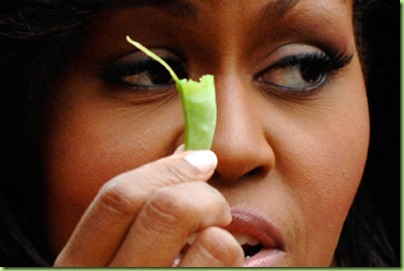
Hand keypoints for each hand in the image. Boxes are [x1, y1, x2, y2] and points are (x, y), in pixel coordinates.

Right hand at [53, 148, 243, 266]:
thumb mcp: (118, 256)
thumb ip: (142, 210)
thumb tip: (186, 156)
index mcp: (82, 267)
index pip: (118, 198)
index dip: (166, 168)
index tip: (202, 159)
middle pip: (169, 208)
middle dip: (204, 195)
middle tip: (216, 208)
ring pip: (213, 241)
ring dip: (224, 233)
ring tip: (216, 246)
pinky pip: (227, 263)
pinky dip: (232, 258)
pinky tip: (218, 266)